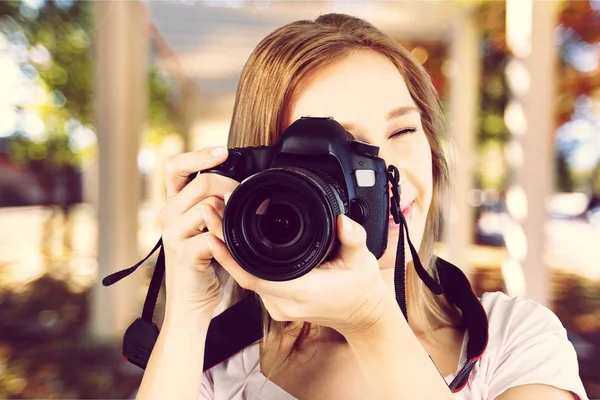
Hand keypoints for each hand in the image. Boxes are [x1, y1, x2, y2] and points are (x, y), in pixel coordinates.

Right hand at [159, 146, 238, 318]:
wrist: (192, 303)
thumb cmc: (205, 264)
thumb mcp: (209, 229)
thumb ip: (216, 205)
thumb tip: (241, 184)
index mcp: (173, 205)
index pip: (175, 167)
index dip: (199, 155)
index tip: (223, 152)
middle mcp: (167, 215)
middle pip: (200, 184)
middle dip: (230, 187)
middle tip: (245, 199)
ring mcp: (172, 234)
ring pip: (207, 206)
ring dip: (230, 215)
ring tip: (236, 230)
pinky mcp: (183, 252)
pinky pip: (212, 233)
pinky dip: (228, 239)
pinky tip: (229, 248)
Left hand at [201, 205, 391, 337]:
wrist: (362, 314)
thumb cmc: (360, 287)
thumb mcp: (361, 259)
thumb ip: (353, 238)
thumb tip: (343, 220)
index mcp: (302, 291)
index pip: (255, 276)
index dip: (230, 256)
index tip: (215, 231)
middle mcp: (284, 302)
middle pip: (243, 273)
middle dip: (223, 243)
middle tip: (209, 210)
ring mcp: (278, 305)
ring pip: (245, 277)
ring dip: (229, 250)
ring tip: (217, 217)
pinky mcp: (277, 302)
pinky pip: (253, 280)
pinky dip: (241, 260)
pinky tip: (234, 238)